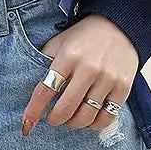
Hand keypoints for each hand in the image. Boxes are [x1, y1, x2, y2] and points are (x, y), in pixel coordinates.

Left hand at [21, 13, 138, 134]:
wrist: (119, 25)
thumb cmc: (84, 37)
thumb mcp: (60, 42)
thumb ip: (46, 62)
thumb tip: (33, 92)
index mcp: (68, 56)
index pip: (46, 89)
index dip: (34, 110)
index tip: (27, 124)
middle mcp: (88, 68)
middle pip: (66, 108)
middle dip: (55, 119)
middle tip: (53, 119)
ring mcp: (107, 79)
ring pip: (86, 116)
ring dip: (74, 123)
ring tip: (71, 119)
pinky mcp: (123, 87)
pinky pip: (106, 117)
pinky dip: (94, 124)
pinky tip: (89, 119)